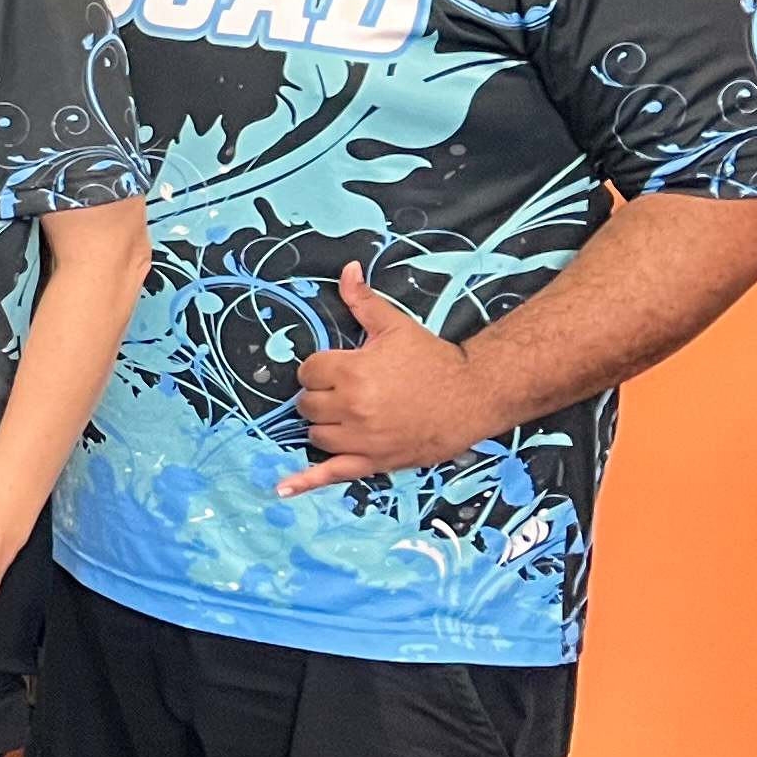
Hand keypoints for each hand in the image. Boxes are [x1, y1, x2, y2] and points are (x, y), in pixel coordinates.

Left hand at [281, 260, 503, 496]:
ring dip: (326, 426)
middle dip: (322, 397)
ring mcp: (361, 438)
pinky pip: (332, 474)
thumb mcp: (395, 326)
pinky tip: (282, 488)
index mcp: (351, 372)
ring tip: (350, 415)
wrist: (473, 395)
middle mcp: (351, 408)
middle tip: (349, 391)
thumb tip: (347, 269)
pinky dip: (304, 482)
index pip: (307, 372)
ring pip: (316, 435)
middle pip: (308, 405)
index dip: (321, 369)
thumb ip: (362, 301)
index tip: (340, 368)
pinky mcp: (373, 461)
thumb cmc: (432, 359)